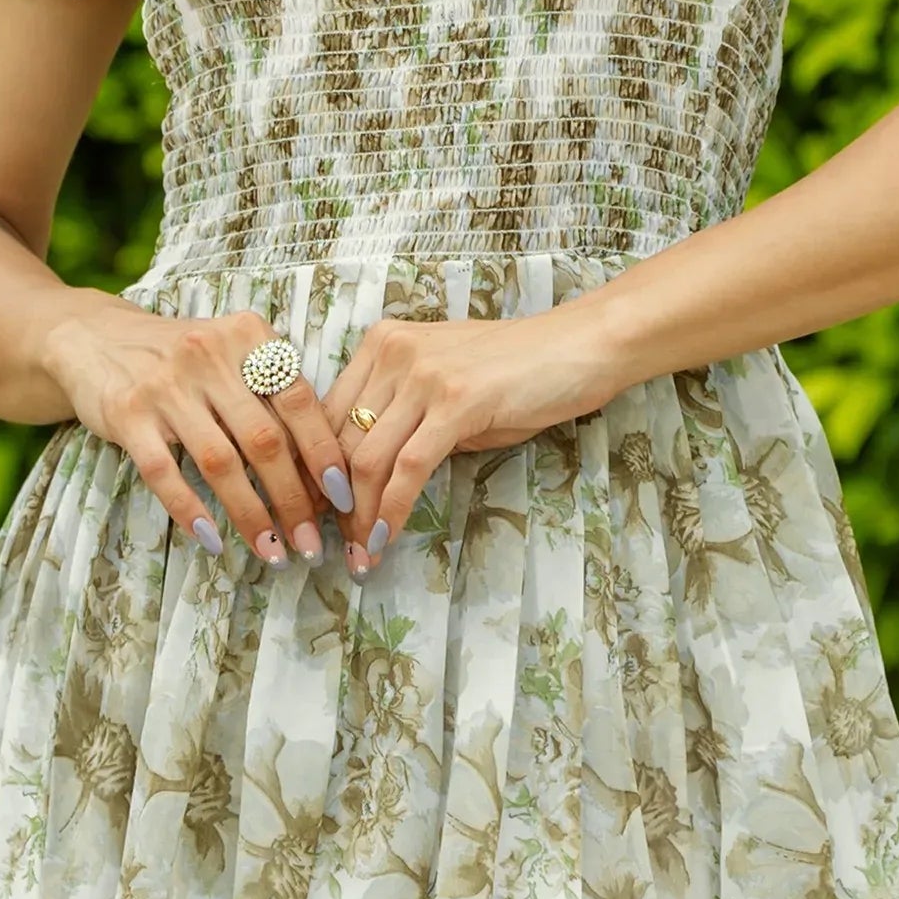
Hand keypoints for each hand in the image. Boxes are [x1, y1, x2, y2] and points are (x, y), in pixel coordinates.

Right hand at [45, 298, 354, 565]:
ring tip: (271, 551)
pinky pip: (164, 472)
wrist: (96, 338)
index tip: (341, 499)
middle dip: (293, 499)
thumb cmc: (183, 358)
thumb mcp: (232, 354)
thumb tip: (323, 470)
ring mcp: (165, 385)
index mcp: (248, 335)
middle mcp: (209, 355)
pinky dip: (191, 510)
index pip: (299, 401)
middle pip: (264, 439)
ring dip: (250, 515)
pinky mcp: (127, 414)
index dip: (324, 454)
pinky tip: (212, 540)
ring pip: (220, 462)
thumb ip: (273, 394)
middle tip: (310, 543)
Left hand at [320, 308, 618, 574]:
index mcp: (383, 343)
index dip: (315, 471)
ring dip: (359, 516)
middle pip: (339, 440)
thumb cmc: (522, 370)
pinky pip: (409, 467)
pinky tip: (386, 538)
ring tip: (361, 555)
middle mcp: (393, 352)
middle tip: (335, 545)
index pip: (327, 415)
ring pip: (367, 458)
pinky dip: (392, 509)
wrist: (582, 345)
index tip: (318, 513)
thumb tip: (378, 475)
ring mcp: (423, 375)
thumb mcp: (449, 388)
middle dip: (332, 502)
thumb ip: (409, 420)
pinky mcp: (456, 401)